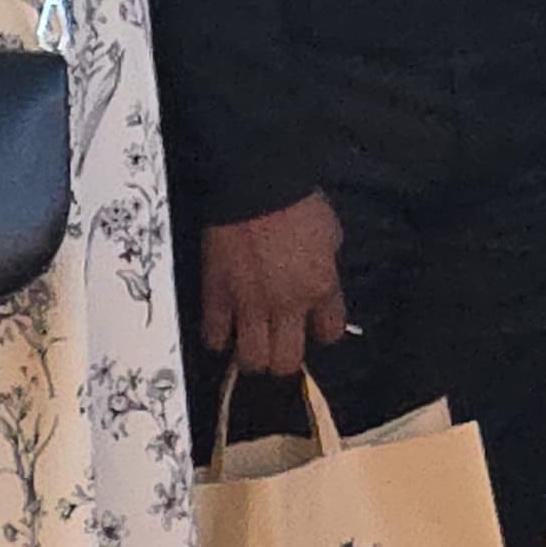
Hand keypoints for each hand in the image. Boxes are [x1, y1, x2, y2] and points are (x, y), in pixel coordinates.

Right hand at [202, 192, 348, 377]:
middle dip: (285, 358)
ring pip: (251, 360)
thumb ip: (326, 267)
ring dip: (253, 356)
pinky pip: (214, 337)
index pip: (330, 334)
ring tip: (252, 343)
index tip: (316, 327)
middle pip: (286, 362)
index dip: (323, 332)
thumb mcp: (331, 233)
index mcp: (320, 287)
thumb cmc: (297, 201)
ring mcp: (249, 305)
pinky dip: (219, 338)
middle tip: (281, 344)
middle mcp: (287, 305)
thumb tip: (320, 285)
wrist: (255, 184)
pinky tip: (224, 329)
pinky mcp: (217, 296)